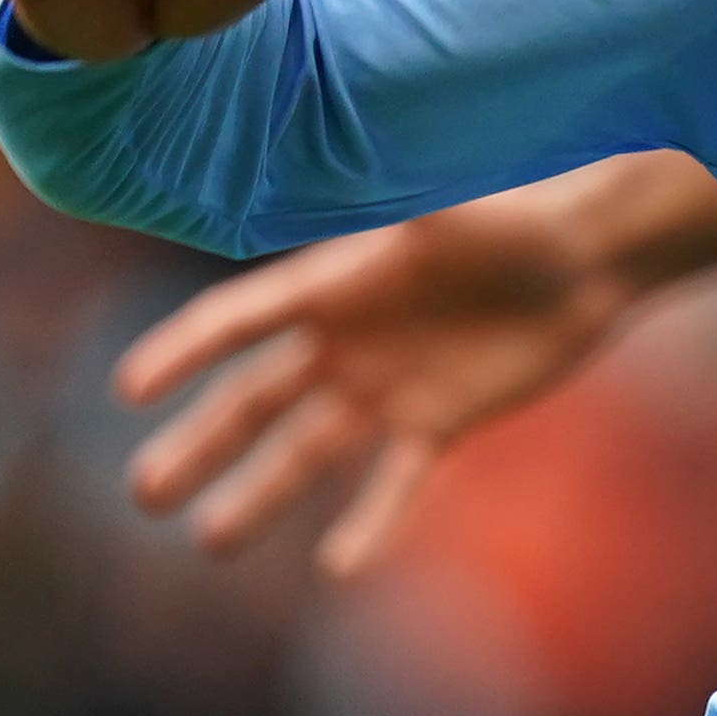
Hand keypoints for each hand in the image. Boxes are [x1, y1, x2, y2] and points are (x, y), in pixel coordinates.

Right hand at [111, 154, 716, 573]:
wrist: (588, 257)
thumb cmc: (514, 216)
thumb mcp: (442, 203)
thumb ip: (384, 195)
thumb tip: (328, 147)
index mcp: (331, 283)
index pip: (238, 322)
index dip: (182, 351)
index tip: (128, 388)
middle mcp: (344, 341)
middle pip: (253, 401)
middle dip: (199, 445)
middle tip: (142, 494)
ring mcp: (386, 387)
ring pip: (307, 453)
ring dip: (259, 495)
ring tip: (211, 542)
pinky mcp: (438, 422)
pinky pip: (395, 482)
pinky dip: (371, 523)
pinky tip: (340, 568)